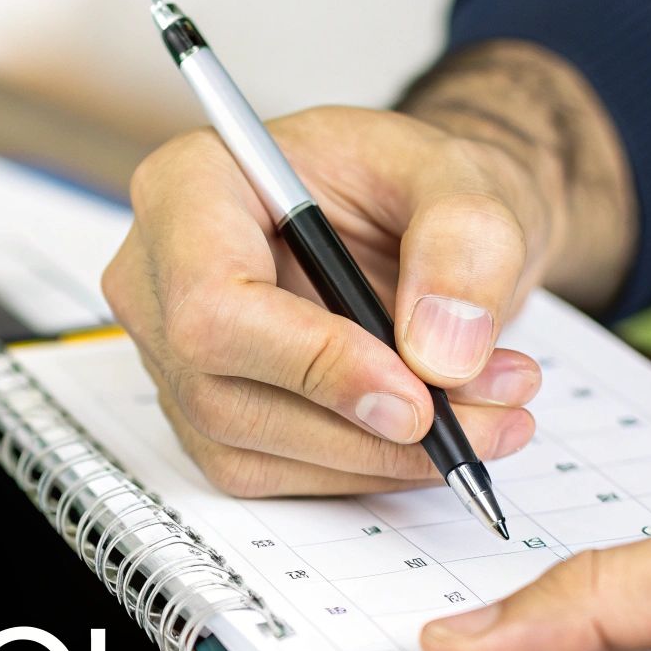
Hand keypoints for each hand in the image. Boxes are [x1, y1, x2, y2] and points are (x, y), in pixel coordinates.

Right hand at [102, 42, 633, 495]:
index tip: (417, 393)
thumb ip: (464, 243)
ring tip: (491, 415)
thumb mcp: (458, 173)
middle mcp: (159, 278)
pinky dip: (371, 468)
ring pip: (251, 451)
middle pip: (224, 393)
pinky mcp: (209, 420)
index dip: (312, 362)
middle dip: (367, 427)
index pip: (212, 302)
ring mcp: (175, 358)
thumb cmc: (405, 182)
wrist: (411, 220)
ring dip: (382, 457)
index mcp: (191, 186)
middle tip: (486, 414)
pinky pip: (276, 476)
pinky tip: (444, 433)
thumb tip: (443, 357)